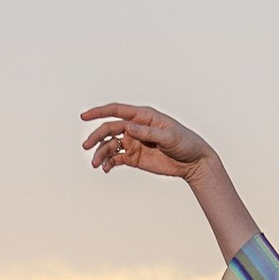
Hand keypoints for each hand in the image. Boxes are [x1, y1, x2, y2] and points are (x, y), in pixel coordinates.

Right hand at [82, 101, 217, 180]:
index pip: (117, 111)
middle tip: (86, 146)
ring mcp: (134, 142)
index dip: (99, 112)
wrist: (194, 162)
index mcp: (143, 117)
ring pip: (110, 145)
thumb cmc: (185, 143)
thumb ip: (148, 132)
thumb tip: (129, 126)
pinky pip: (116, 159)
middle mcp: (135, 128)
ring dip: (101, 153)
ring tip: (96, 164)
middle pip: (109, 129)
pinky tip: (106, 169)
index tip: (84, 116)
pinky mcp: (135, 157)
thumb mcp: (169, 136)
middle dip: (97, 137)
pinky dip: (109, 163)